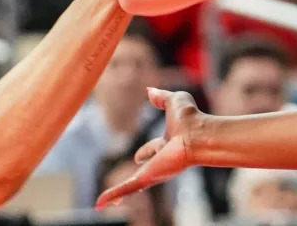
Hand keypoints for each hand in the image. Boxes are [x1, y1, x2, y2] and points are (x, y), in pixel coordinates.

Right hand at [95, 88, 201, 207]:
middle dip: (139, 171)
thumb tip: (149, 90)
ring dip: (119, 194)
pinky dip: (111, 196)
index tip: (138, 156)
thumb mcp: (173, 101)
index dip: (146, 151)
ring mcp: (154, 171)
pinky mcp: (147, 178)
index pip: (154, 147)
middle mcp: (162, 159)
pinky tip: (99, 205)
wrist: (196, 134)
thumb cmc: (190, 118)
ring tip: (106, 204)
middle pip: (147, 167)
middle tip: (129, 180)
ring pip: (133, 184)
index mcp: (168, 142)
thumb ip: (161, 97)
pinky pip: (125, 188)